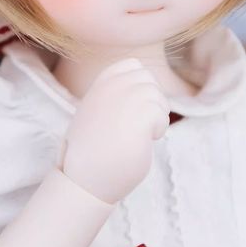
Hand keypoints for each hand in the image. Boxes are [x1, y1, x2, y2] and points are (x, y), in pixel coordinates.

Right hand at [62, 58, 169, 202]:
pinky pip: (162, 113)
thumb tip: (146, 90)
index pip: (133, 66)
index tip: (131, 110)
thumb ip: (115, 99)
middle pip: (149, 79)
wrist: (84, 180)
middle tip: (137, 126)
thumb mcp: (98, 116)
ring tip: (138, 136)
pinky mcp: (139, 115)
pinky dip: (159, 129)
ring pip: (158, 96)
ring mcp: (124, 99)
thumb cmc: (94, 155)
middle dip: (150, 101)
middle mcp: (110, 87)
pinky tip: (143, 142)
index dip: (141, 87)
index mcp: (98, 86)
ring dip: (155, 117)